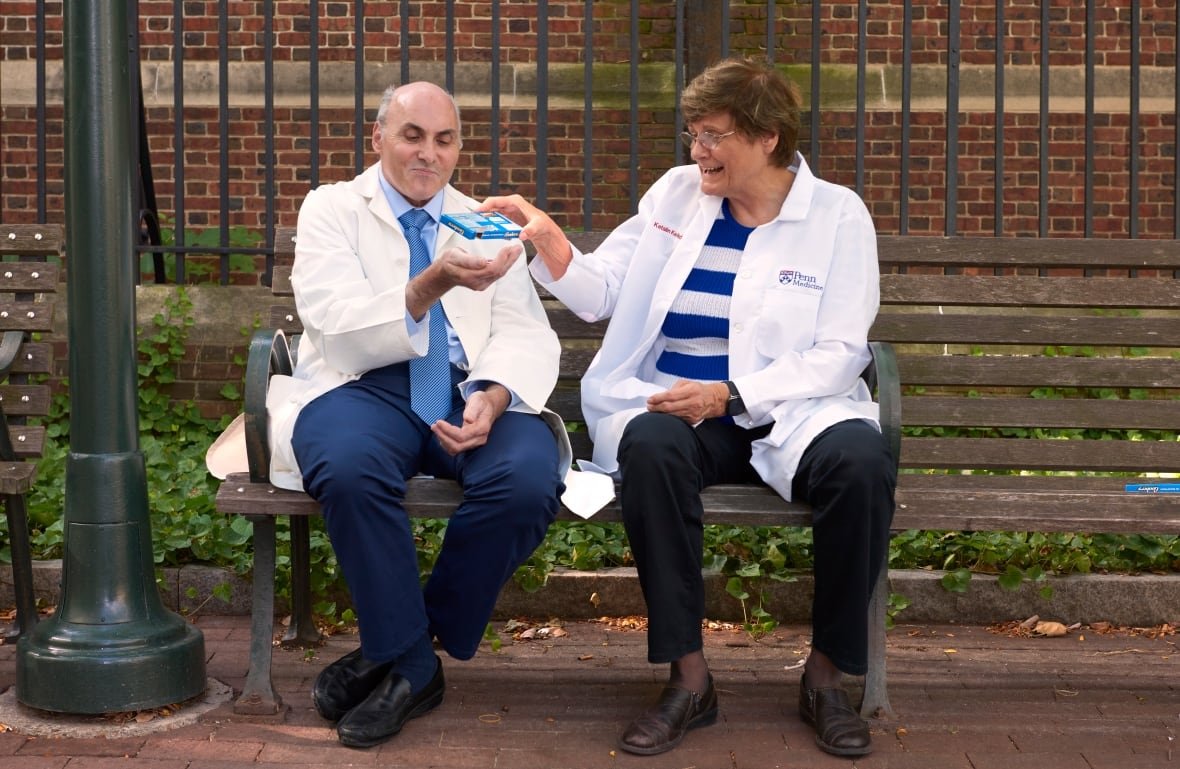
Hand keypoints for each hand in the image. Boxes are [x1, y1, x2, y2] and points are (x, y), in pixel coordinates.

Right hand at [406, 243, 522, 319]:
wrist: (444, 275)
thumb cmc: (448, 263)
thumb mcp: (454, 257)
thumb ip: (469, 260)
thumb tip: (483, 262)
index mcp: (470, 275)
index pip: (492, 269)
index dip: (502, 259)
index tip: (508, 247)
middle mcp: (478, 282)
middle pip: (499, 272)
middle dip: (510, 259)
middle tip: (518, 247)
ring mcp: (482, 284)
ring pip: (500, 273)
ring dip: (510, 261)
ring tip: (516, 250)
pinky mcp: (485, 283)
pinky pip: (498, 274)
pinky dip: (505, 264)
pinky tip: (510, 257)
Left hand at [431, 386, 508, 454]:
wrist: (489, 407)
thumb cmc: (482, 402)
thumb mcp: (478, 400)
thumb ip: (473, 410)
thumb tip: (468, 420)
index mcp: (482, 428)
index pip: (463, 435)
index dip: (448, 431)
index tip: (439, 422)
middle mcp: (479, 439)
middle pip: (458, 445)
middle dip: (443, 437)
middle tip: (434, 426)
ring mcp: (475, 443)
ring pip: (456, 449)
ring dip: (443, 441)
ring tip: (435, 429)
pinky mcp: (469, 444)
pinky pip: (455, 449)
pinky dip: (446, 444)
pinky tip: (441, 434)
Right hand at [478, 194, 573, 278]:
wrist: (544, 230)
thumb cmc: (542, 225)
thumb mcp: (537, 227)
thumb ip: (530, 231)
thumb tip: (522, 235)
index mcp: (514, 201)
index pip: (495, 201)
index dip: (484, 206)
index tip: (476, 213)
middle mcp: (509, 204)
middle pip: (490, 207)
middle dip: (480, 214)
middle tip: (471, 222)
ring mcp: (508, 211)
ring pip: (491, 214)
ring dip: (484, 220)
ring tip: (475, 227)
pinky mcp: (507, 218)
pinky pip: (495, 220)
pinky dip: (490, 225)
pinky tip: (486, 232)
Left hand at [646, 380, 728, 423]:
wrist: (714, 400)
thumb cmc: (699, 390)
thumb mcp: (687, 383)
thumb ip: (674, 388)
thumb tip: (661, 395)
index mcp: (691, 391)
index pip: (670, 395)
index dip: (658, 398)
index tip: (650, 399)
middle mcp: (692, 402)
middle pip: (669, 407)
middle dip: (656, 407)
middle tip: (649, 406)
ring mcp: (692, 413)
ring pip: (672, 415)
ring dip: (660, 413)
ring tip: (653, 410)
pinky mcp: (692, 421)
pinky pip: (677, 420)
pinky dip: (668, 417)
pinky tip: (663, 415)